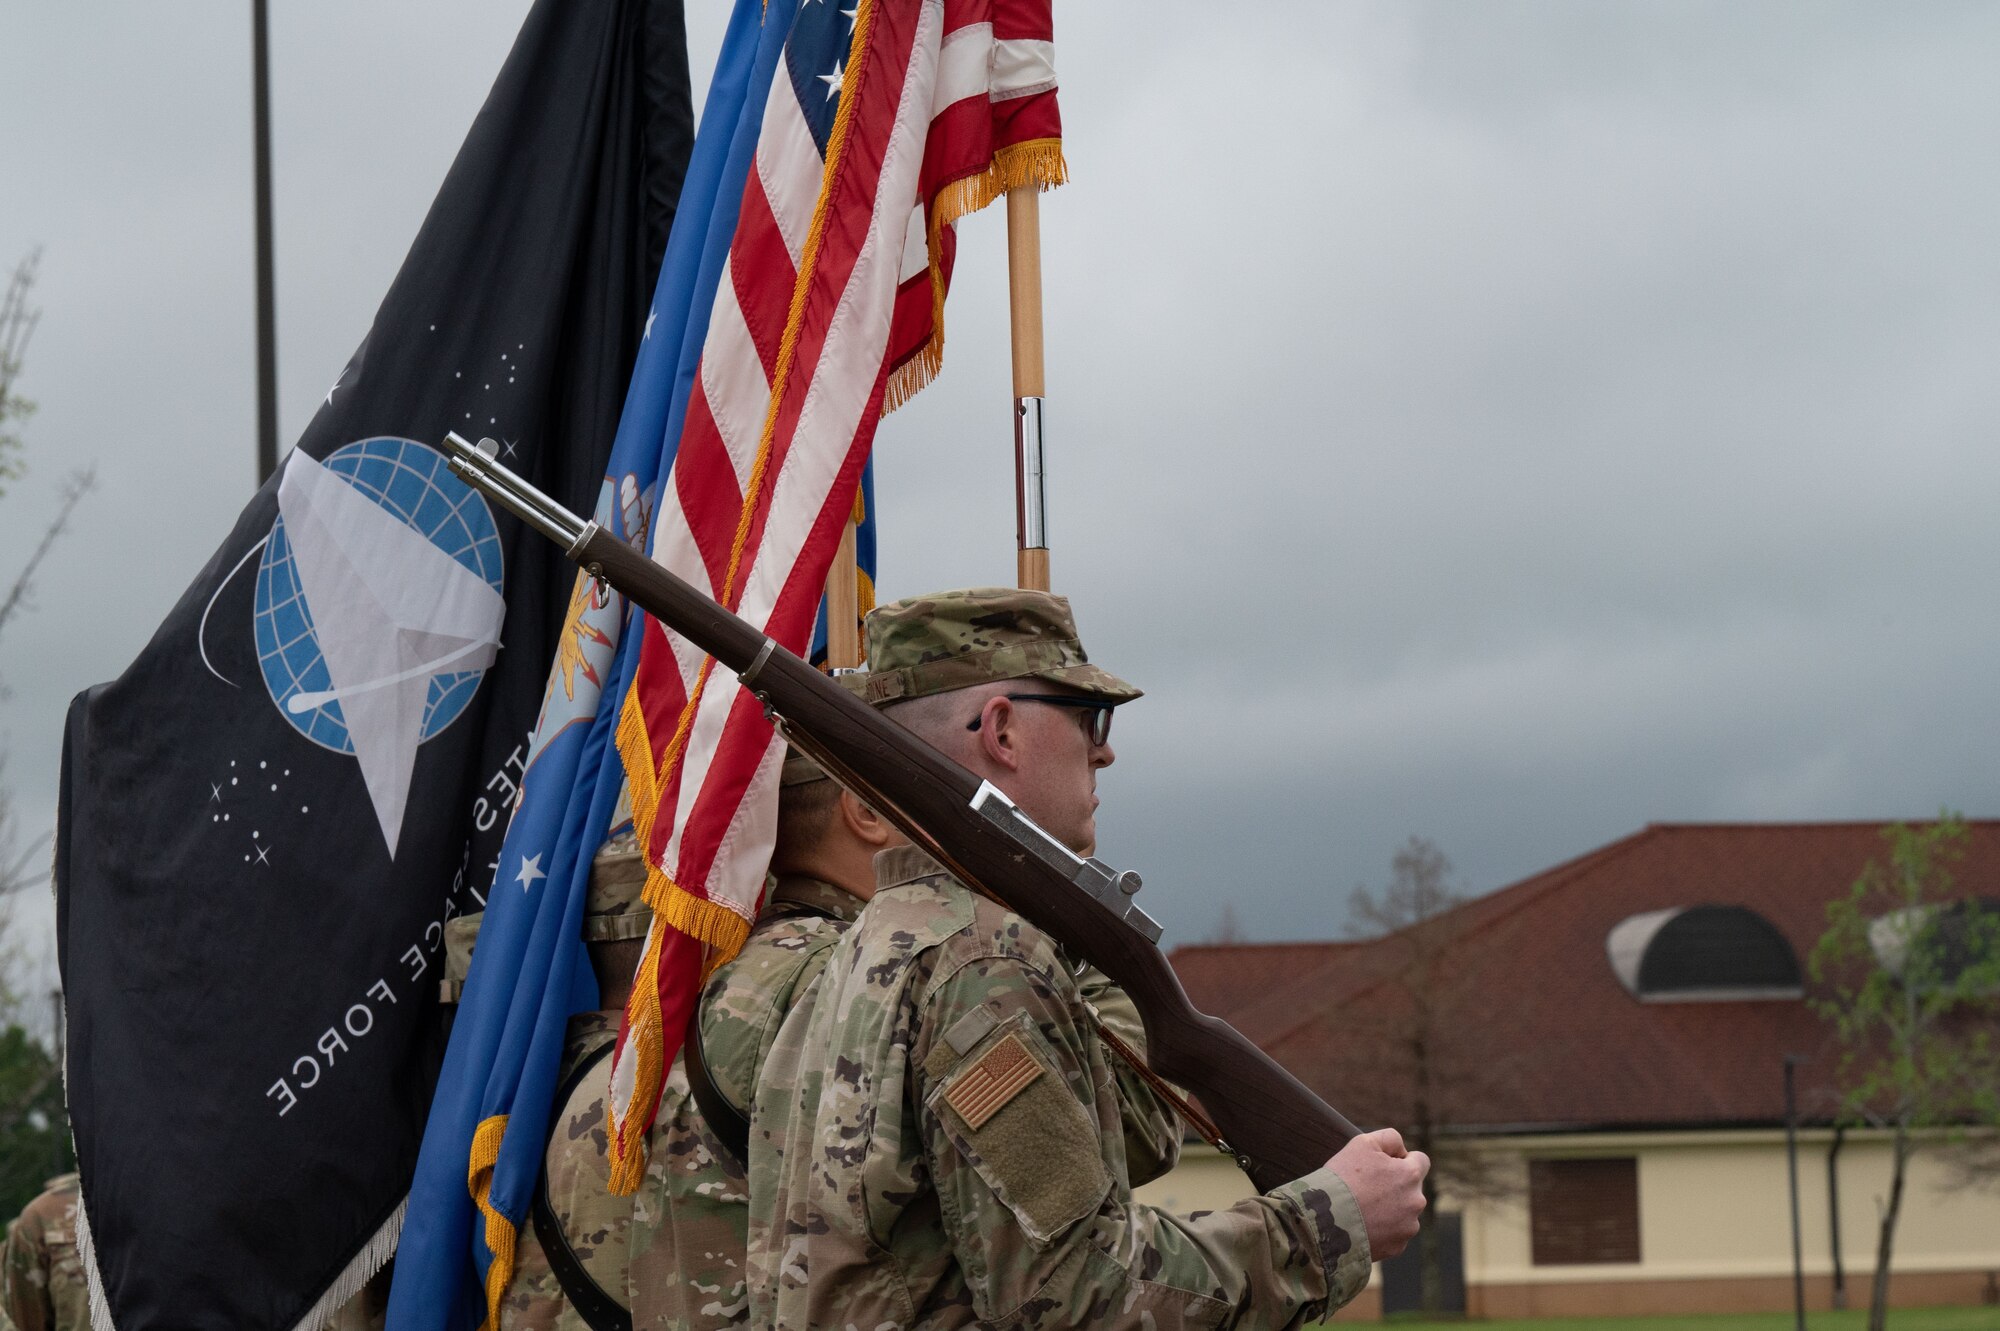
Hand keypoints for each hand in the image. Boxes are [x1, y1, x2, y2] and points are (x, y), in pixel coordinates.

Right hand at [1324, 1128, 1428, 1259]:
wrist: (1326, 1220)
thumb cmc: (1343, 1177)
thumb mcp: (1363, 1143)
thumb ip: (1390, 1138)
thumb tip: (1402, 1149)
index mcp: (1411, 1175)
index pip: (1421, 1160)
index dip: (1402, 1160)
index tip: (1383, 1166)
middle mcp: (1416, 1202)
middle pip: (1412, 1188)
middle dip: (1395, 1186)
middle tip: (1367, 1188)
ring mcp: (1408, 1227)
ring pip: (1404, 1212)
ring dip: (1390, 1209)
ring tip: (1362, 1208)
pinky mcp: (1397, 1247)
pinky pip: (1395, 1234)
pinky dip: (1383, 1229)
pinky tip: (1363, 1224)